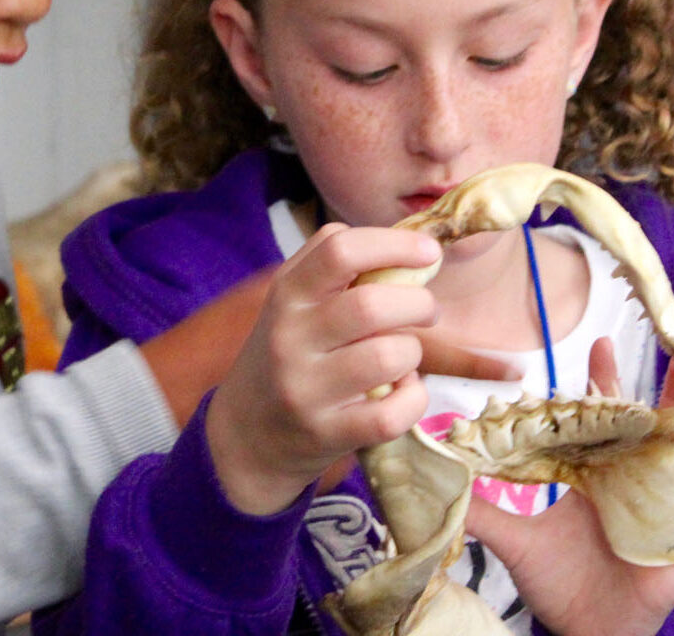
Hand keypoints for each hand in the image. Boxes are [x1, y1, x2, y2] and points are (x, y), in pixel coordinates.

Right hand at [204, 223, 441, 514]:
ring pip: (388, 357)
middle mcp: (290, 337)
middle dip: (419, 303)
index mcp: (287, 294)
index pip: (340, 251)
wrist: (245, 432)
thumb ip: (332, 263)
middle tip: (425, 311)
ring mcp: (306, 389)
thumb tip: (401, 240)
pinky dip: (413, 398)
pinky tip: (401, 391)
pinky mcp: (325, 433)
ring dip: (412, 352)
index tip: (428, 252)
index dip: (394, 245)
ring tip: (404, 355)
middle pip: (371, 305)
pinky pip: (391, 414)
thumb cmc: (286, 352)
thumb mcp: (291, 300)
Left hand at [466, 338, 673, 635]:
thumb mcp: (515, 542)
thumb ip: (483, 508)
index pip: (608, 420)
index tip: (600, 340)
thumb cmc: (555, 584)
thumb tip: (444, 473)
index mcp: (603, 477)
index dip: (607, 380)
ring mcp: (667, 528)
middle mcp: (641, 493)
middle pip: (667, 438)